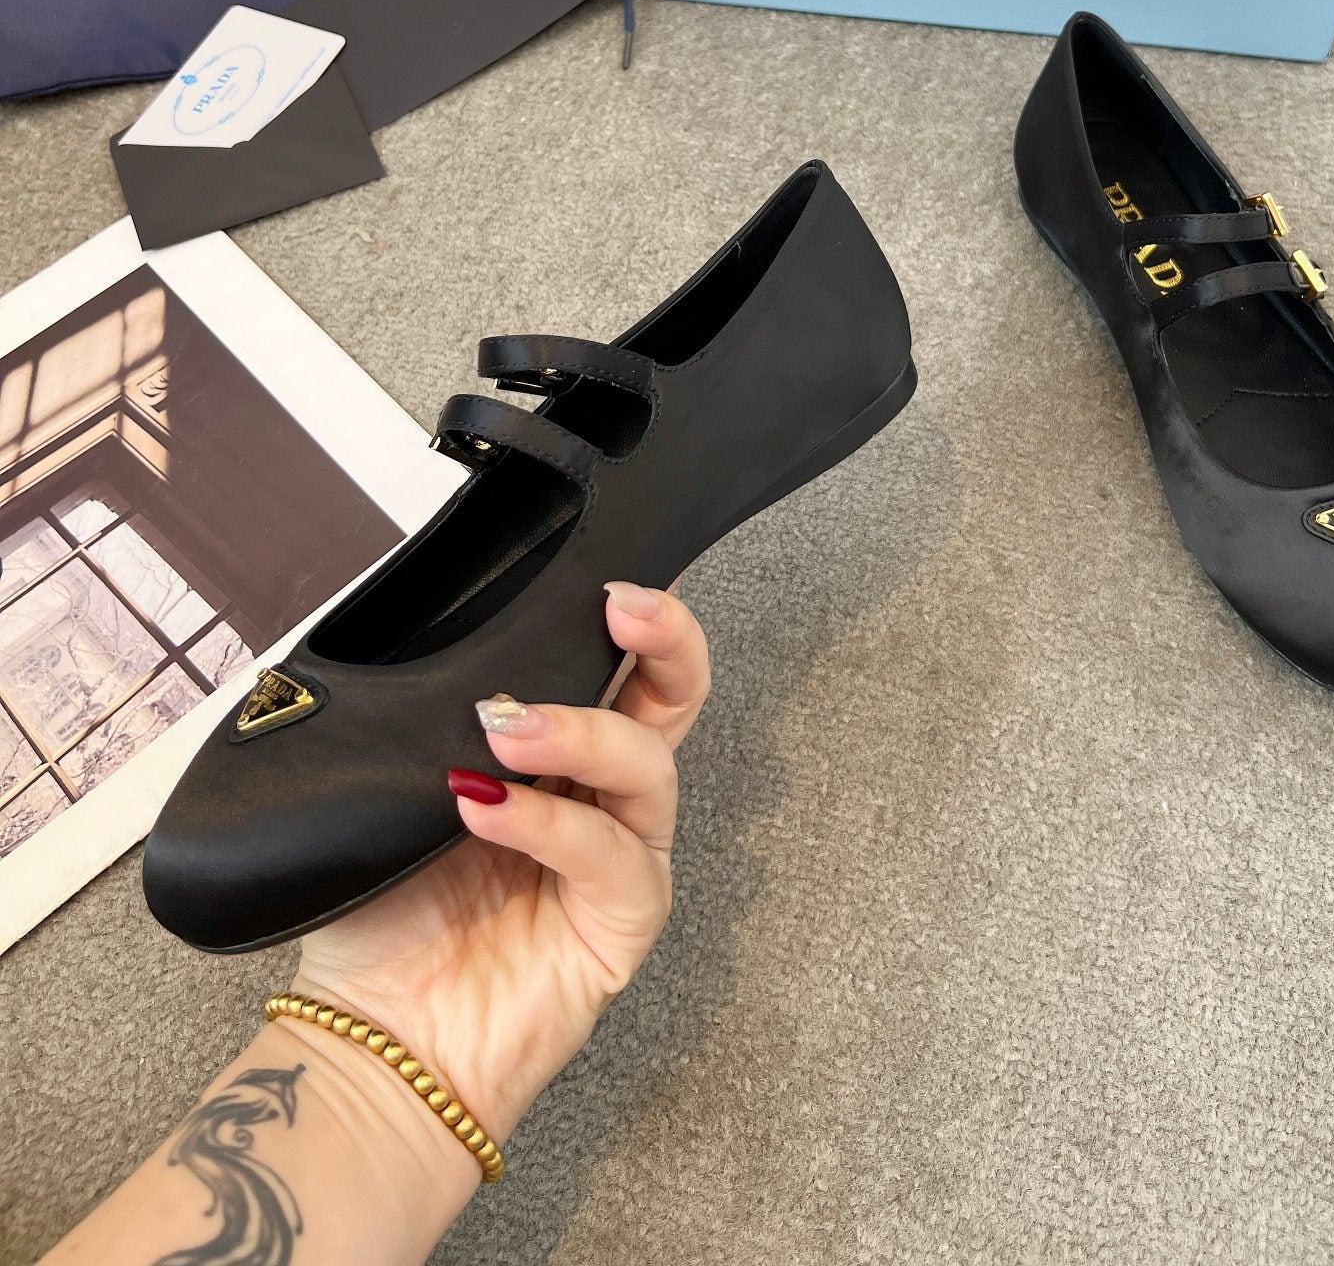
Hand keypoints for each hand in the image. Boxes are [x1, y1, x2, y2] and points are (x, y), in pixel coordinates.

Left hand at [289, 580, 709, 1157]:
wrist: (375, 1040)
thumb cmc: (384, 916)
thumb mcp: (392, 791)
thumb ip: (422, 720)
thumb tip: (427, 642)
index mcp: (558, 752)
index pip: (618, 666)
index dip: (634, 617)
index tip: (607, 578)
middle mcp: (602, 795)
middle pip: (674, 698)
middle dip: (665, 639)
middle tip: (619, 607)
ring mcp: (621, 857)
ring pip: (649, 765)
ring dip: (582, 731)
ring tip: (505, 726)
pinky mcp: (623, 922)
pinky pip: (609, 854)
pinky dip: (549, 822)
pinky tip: (486, 809)